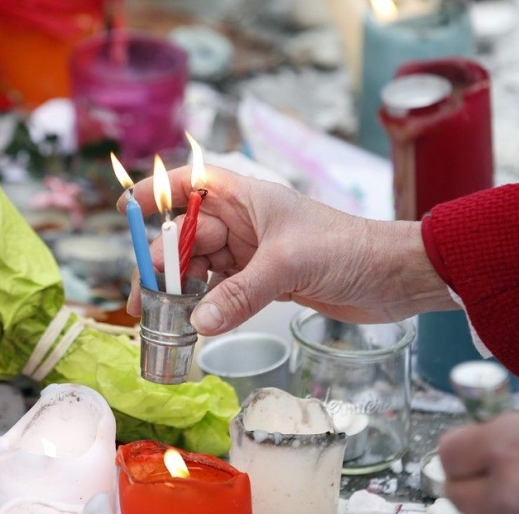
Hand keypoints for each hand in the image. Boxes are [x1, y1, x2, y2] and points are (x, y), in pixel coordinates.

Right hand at [118, 165, 452, 335]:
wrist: (393, 277)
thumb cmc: (348, 249)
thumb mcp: (289, 265)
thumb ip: (241, 294)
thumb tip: (199, 325)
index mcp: (248, 198)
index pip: (192, 183)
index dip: (157, 191)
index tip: (124, 208)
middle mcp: (246, 223)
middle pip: (188, 237)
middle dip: (163, 264)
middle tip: (142, 301)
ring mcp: (255, 253)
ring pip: (203, 268)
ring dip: (182, 291)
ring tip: (160, 319)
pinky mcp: (266, 282)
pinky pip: (224, 291)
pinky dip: (208, 307)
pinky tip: (195, 324)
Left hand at [439, 385, 518, 513]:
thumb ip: (515, 417)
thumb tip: (492, 425)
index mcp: (506, 445)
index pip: (448, 453)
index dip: (458, 447)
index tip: (468, 445)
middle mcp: (511, 489)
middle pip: (455, 494)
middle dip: (465, 479)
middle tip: (481, 469)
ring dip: (481, 511)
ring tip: (500, 496)